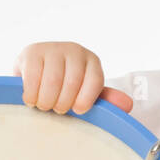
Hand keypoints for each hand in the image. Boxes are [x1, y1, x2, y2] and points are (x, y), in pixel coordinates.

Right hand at [12, 42, 132, 115]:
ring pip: (52, 81)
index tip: (78, 111)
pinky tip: (32, 100)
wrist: (36, 73)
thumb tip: (127, 105)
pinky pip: (33, 78)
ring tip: (45, 106)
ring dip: (47, 101)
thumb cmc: (65, 89)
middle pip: (72, 81)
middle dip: (64, 103)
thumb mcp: (85, 94)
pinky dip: (32, 95)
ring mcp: (52, 48)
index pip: (95, 80)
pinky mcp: (32, 51)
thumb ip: (105, 101)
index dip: (86, 99)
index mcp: (91, 61)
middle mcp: (74, 50)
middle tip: (58, 110)